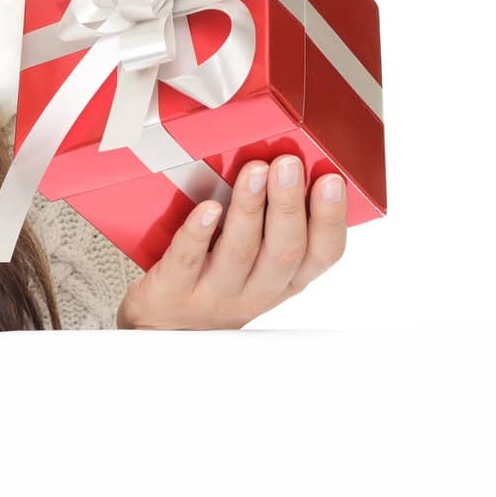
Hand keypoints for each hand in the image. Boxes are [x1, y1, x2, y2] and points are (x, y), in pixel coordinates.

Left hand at [117, 154, 347, 329]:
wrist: (164, 332)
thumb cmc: (215, 288)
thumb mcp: (259, 269)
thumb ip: (278, 230)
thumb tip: (294, 171)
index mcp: (284, 281)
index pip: (322, 255)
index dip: (330, 219)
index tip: (331, 180)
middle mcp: (255, 291)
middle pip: (282, 251)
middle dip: (288, 204)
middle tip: (289, 164)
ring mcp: (213, 293)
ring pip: (239, 252)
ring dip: (249, 208)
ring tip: (254, 172)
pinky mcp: (173, 291)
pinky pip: (188, 260)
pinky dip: (199, 233)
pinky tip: (207, 209)